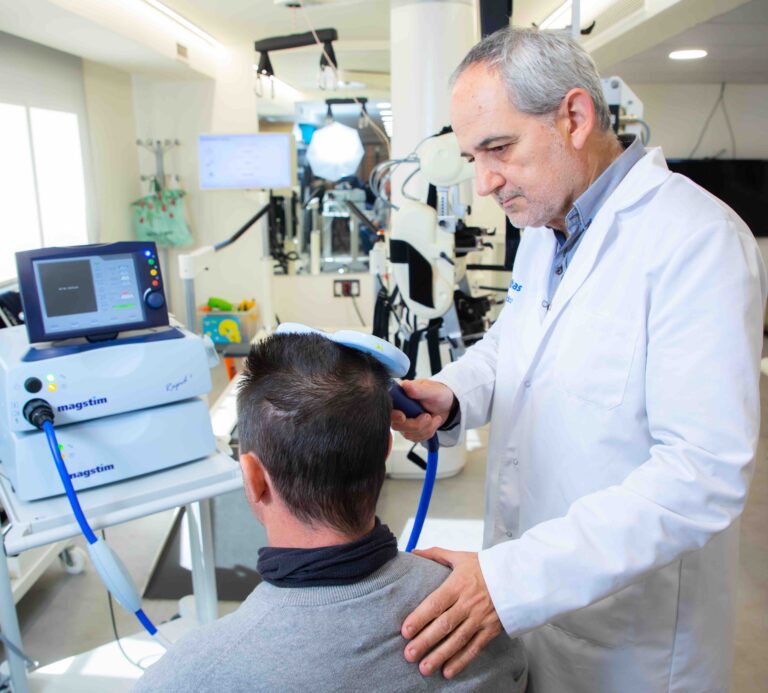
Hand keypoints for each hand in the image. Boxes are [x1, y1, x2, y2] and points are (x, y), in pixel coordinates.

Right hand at [390, 380, 454, 442]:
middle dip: (417, 424)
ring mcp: (403, 423)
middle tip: (428, 416)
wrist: (446, 404)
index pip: (388, 409)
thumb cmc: (437, 393)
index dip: (394, 415)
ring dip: (426, 428)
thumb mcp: (431, 390)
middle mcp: (398, 411)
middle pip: (397, 425)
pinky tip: (432, 423)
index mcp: (399, 397)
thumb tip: (405, 385)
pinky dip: (428, 433)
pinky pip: (416, 438)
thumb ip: (418, 389)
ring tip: (435, 418)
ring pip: (408, 434)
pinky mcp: (410, 431)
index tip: (403, 417)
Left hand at [402, 548, 501, 678]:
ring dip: (440, 655)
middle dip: (425, 641)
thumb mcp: (460, 556)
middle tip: (409, 655)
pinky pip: (475, 648)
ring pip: (458, 640)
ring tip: (424, 668)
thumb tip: (414, 552)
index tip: (405, 630)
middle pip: (444, 625)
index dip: (420, 617)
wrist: (517, 575)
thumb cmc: (486, 566)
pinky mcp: (491, 630)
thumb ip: (436, 554)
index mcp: (458, 585)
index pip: (436, 603)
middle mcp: (468, 603)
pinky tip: (448, 671)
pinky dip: (461, 661)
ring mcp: (480, 618)